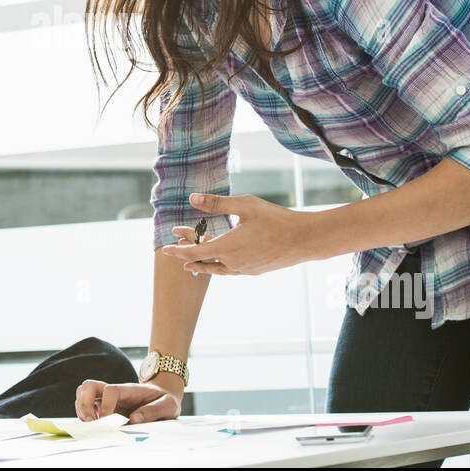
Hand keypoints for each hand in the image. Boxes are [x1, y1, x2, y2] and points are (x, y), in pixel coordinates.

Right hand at [75, 379, 180, 423]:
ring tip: (89, 424)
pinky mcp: (104, 404)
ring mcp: (107, 397)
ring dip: (81, 407)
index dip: (106, 407)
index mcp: (128, 390)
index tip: (110, 423)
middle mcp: (114, 391)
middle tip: (91, 423)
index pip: (109, 391)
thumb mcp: (168, 405)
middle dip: (85, 405)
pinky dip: (82, 412)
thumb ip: (153, 411)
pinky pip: (85, 402)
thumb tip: (134, 419)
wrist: (163, 395)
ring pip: (83, 391)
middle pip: (89, 386)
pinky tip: (92, 423)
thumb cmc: (165, 400)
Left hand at [162, 192, 314, 275]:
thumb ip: (217, 203)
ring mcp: (244, 270)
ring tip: (190, 265)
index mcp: (227, 247)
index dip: (178, 250)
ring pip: (216, 269)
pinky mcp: (254, 271)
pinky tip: (220, 263)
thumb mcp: (245, 205)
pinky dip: (218, 267)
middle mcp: (232, 263)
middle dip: (188, 251)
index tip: (165, 247)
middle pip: (203, 260)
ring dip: (201, 264)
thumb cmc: (275, 219)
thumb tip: (192, 199)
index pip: (193, 253)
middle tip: (175, 243)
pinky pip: (230, 271)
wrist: (304, 239)